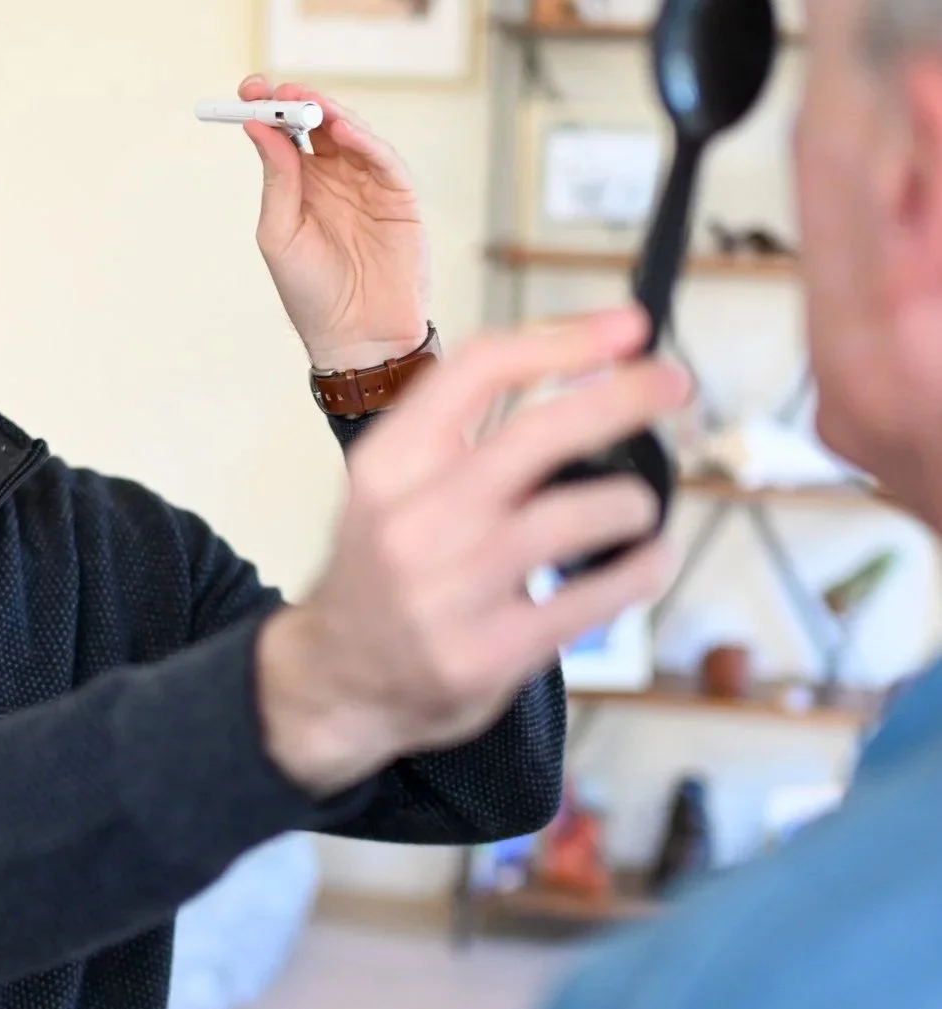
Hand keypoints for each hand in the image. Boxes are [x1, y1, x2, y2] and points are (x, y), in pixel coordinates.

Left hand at [237, 73, 428, 370]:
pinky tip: (343, 129)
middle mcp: (335, 179)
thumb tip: (256, 128)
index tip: (248, 88)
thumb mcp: (280, 233)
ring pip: (352, 134)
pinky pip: (383, 160)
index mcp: (301, 186)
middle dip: (297, 101)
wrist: (356, 336)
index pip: (285, 134)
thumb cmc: (311, 293)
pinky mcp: (399, 198)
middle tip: (277, 87)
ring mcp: (368, 185)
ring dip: (330, 113)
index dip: (268, 108)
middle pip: (318, 124)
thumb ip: (275, 180)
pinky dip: (365, 141)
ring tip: (308, 102)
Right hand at [256, 306, 689, 795]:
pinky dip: (640, 570)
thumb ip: (462, 432)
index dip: (564, 338)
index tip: (627, 330)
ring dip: (632, 500)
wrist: (336, 678)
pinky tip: (650, 558)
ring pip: (575, 515)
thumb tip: (586, 370)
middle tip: (673, 384)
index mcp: (388, 463)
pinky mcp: (488, 653)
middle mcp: (413, 520)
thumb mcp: (392, 485)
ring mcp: (450, 591)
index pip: (479, 371)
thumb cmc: (383, 569)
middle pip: (537, 433)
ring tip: (641, 504)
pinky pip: (592, 599)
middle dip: (623, 397)